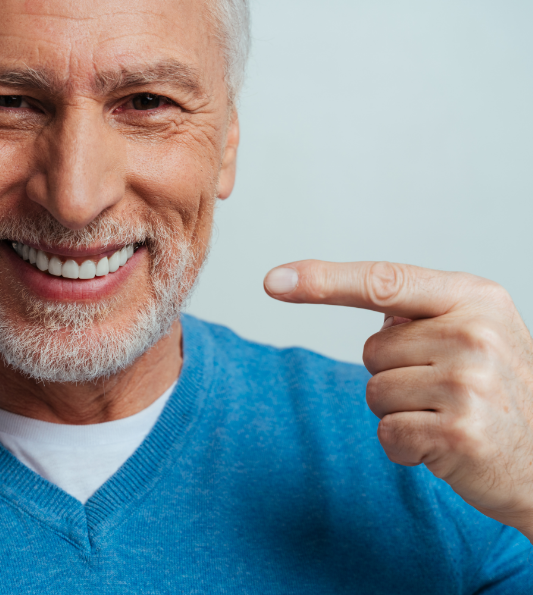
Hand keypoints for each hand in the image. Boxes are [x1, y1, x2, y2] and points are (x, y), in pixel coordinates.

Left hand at [264, 261, 532, 537]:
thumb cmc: (500, 394)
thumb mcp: (478, 332)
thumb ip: (421, 313)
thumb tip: (364, 305)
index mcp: (475, 297)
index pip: (383, 281)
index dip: (323, 281)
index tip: (274, 281)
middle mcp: (475, 333)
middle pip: (371, 349)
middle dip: (394, 374)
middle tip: (445, 390)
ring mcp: (469, 383)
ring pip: (374, 392)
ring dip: (400, 411)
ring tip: (448, 415)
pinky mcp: (459, 432)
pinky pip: (388, 432)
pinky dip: (405, 446)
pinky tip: (445, 446)